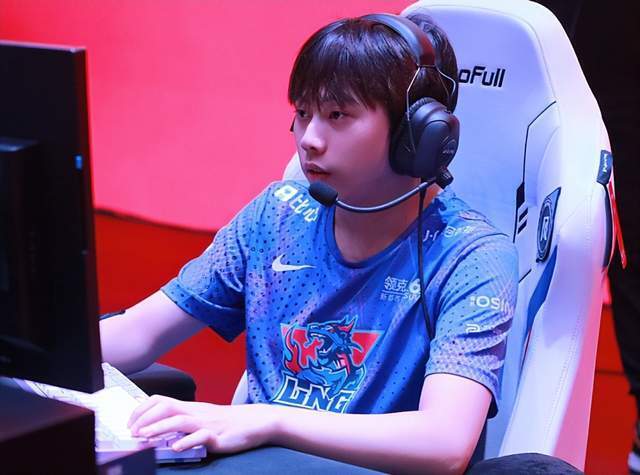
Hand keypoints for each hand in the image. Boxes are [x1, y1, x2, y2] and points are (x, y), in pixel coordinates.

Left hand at [127, 395, 279, 452]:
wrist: (257, 421)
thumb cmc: (230, 421)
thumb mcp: (204, 416)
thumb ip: (185, 418)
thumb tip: (161, 425)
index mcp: (192, 408)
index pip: (162, 400)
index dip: (143, 409)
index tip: (131, 422)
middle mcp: (197, 413)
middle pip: (167, 406)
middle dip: (146, 418)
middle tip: (133, 431)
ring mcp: (208, 423)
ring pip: (180, 420)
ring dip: (160, 428)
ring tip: (146, 438)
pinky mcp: (219, 436)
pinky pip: (201, 437)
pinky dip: (187, 442)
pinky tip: (176, 448)